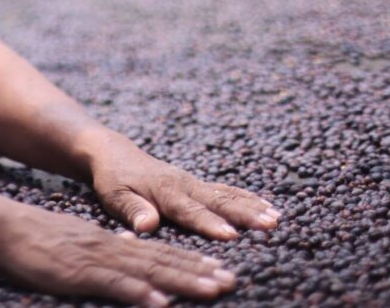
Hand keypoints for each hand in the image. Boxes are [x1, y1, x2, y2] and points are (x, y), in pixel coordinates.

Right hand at [0, 204, 236, 305]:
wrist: (6, 227)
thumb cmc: (39, 239)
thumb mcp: (80, 239)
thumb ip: (108, 246)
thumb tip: (133, 245)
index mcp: (112, 242)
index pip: (159, 252)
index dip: (191, 261)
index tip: (220, 269)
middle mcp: (111, 247)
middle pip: (162, 261)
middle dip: (198, 272)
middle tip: (230, 280)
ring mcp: (97, 259)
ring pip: (147, 271)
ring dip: (181, 281)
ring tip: (212, 290)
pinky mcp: (79, 273)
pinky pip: (114, 285)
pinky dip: (139, 294)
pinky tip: (160, 304)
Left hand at [89, 137, 280, 238]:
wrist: (115, 153)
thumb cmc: (113, 179)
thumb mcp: (115, 195)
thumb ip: (132, 210)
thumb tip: (147, 225)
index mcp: (164, 191)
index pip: (189, 211)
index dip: (209, 223)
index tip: (230, 235)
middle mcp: (184, 184)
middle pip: (217, 201)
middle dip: (244, 214)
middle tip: (269, 225)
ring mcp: (193, 182)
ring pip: (226, 194)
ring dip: (252, 206)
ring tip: (276, 217)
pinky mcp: (197, 183)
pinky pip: (226, 190)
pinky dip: (247, 197)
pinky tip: (267, 205)